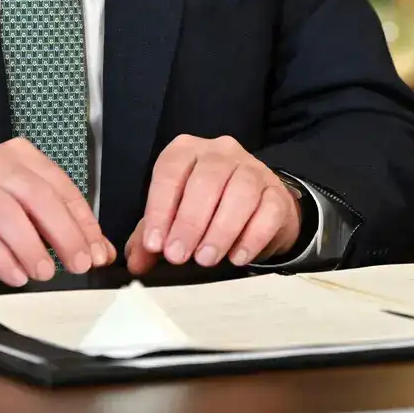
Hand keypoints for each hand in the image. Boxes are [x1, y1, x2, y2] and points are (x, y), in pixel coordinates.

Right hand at [0, 139, 113, 286]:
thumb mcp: (22, 213)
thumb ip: (59, 227)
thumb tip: (100, 251)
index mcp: (19, 157)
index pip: (60, 186)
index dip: (83, 222)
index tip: (98, 252)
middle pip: (37, 196)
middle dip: (64, 234)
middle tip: (80, 265)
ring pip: (6, 212)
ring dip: (31, 246)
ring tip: (45, 273)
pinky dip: (0, 257)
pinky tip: (15, 276)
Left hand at [127, 135, 301, 275]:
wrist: (256, 211)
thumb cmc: (208, 208)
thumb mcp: (173, 217)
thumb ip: (151, 237)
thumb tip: (136, 261)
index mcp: (189, 151)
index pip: (171, 171)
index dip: (160, 208)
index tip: (154, 244)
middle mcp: (221, 153)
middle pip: (207, 179)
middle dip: (190, 222)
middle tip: (178, 255)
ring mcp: (253, 169)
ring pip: (241, 192)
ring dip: (220, 229)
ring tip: (206, 258)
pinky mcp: (277, 192)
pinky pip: (269, 209)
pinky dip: (253, 236)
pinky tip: (238, 256)